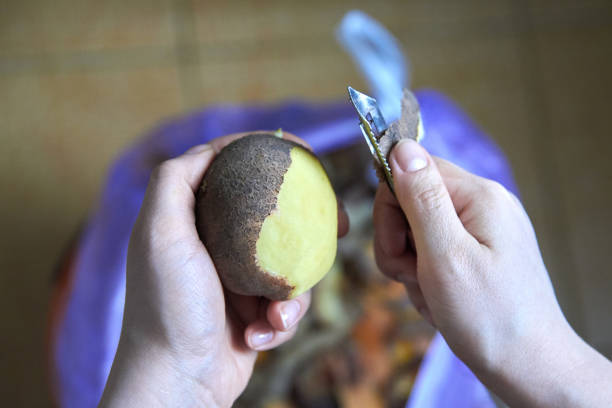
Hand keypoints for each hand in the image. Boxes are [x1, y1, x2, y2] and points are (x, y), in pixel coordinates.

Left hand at [99, 132, 348, 407]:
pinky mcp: (253, 312)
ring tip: (275, 314)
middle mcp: (214, 245)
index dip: (269, 153)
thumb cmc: (168, 306)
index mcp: (192, 220)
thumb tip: (212, 148)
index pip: (235, 170)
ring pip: (289, 264)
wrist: (177, 380)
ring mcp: (236, 279)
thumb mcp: (160, 233)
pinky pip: (286, 303)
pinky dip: (279, 321)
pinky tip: (260, 336)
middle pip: (273, 215)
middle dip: (307, 222)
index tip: (305, 152)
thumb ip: (175, 180)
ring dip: (290, 292)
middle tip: (338, 224)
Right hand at [373, 139, 611, 406]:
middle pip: (412, 200)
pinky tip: (439, 300)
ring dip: (411, 264)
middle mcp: (484, 204)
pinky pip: (435, 251)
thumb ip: (421, 197)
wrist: (528, 368)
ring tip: (430, 293)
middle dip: (399, 242)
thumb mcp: (445, 255)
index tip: (397, 247)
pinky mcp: (480, 252)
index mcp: (478, 195)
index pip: (411, 169)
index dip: (391, 207)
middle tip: (413, 276)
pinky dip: (427, 276)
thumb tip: (399, 145)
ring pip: (418, 229)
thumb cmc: (487, 317)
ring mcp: (484, 229)